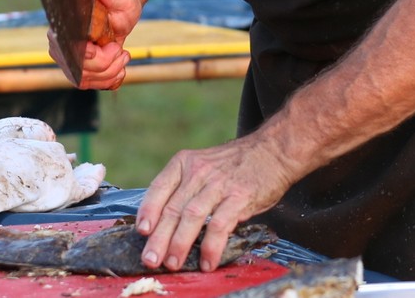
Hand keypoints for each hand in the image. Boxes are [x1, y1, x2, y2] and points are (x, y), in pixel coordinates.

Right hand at [48, 0, 143, 89]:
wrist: (120, 10)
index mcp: (64, 25)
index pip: (65, 48)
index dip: (83, 54)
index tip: (95, 50)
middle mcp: (61, 46)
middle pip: (79, 69)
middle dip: (105, 63)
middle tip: (121, 49)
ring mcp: (70, 60)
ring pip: (86, 80)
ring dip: (110, 72)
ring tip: (123, 56)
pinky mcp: (82, 71)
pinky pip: (92, 84)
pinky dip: (109, 80)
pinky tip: (120, 69)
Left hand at [135, 135, 294, 271]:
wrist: (273, 151)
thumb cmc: (235, 165)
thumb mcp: (204, 165)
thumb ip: (185, 188)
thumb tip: (163, 223)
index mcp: (185, 162)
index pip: (159, 187)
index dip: (148, 211)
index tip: (141, 231)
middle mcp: (198, 171)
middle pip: (173, 208)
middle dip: (159, 238)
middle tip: (150, 259)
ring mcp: (219, 184)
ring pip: (191, 217)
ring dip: (180, 244)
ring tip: (173, 264)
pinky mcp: (239, 197)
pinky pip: (219, 225)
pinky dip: (211, 246)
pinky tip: (207, 262)